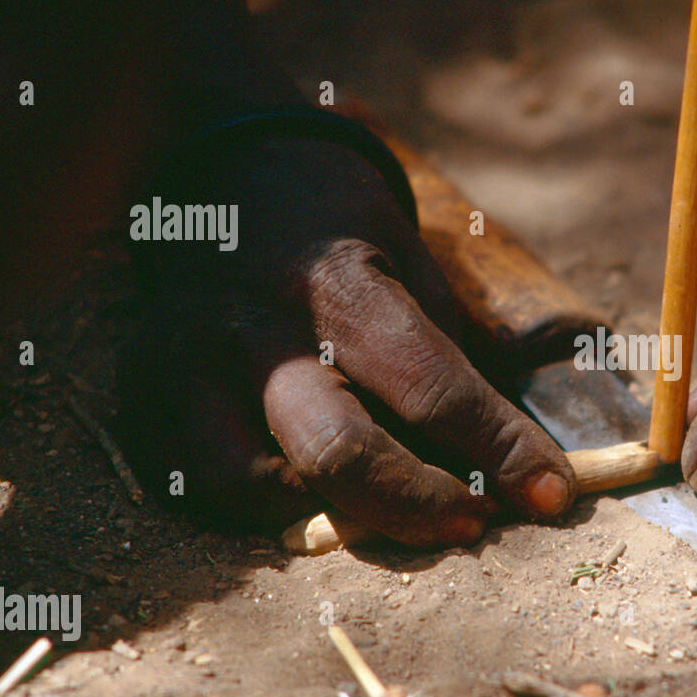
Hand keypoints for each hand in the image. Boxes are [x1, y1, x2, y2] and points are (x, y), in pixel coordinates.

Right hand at [120, 136, 573, 545]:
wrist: (235, 175)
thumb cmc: (347, 233)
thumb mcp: (414, 270)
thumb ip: (447, 364)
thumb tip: (507, 464)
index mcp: (339, 285)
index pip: (432, 388)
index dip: (501, 450)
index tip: (552, 494)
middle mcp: (254, 328)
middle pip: (338, 453)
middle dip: (417, 506)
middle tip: (472, 521)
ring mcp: (185, 363)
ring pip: (255, 490)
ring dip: (331, 514)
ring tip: (379, 501)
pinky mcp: (144, 392)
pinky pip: (203, 488)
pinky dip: (264, 505)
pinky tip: (305, 487)